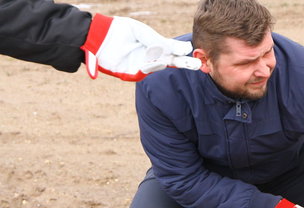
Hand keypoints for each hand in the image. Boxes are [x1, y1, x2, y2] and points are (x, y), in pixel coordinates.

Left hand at [81, 14, 201, 80]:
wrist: (97, 36)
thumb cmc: (120, 30)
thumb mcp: (143, 32)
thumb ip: (160, 42)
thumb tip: (184, 48)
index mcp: (154, 46)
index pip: (172, 51)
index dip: (183, 53)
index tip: (193, 53)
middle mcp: (150, 58)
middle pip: (170, 62)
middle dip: (183, 64)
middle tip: (197, 65)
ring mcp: (141, 66)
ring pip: (157, 66)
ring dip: (160, 60)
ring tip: (159, 53)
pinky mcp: (132, 73)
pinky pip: (144, 71)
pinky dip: (147, 66)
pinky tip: (146, 60)